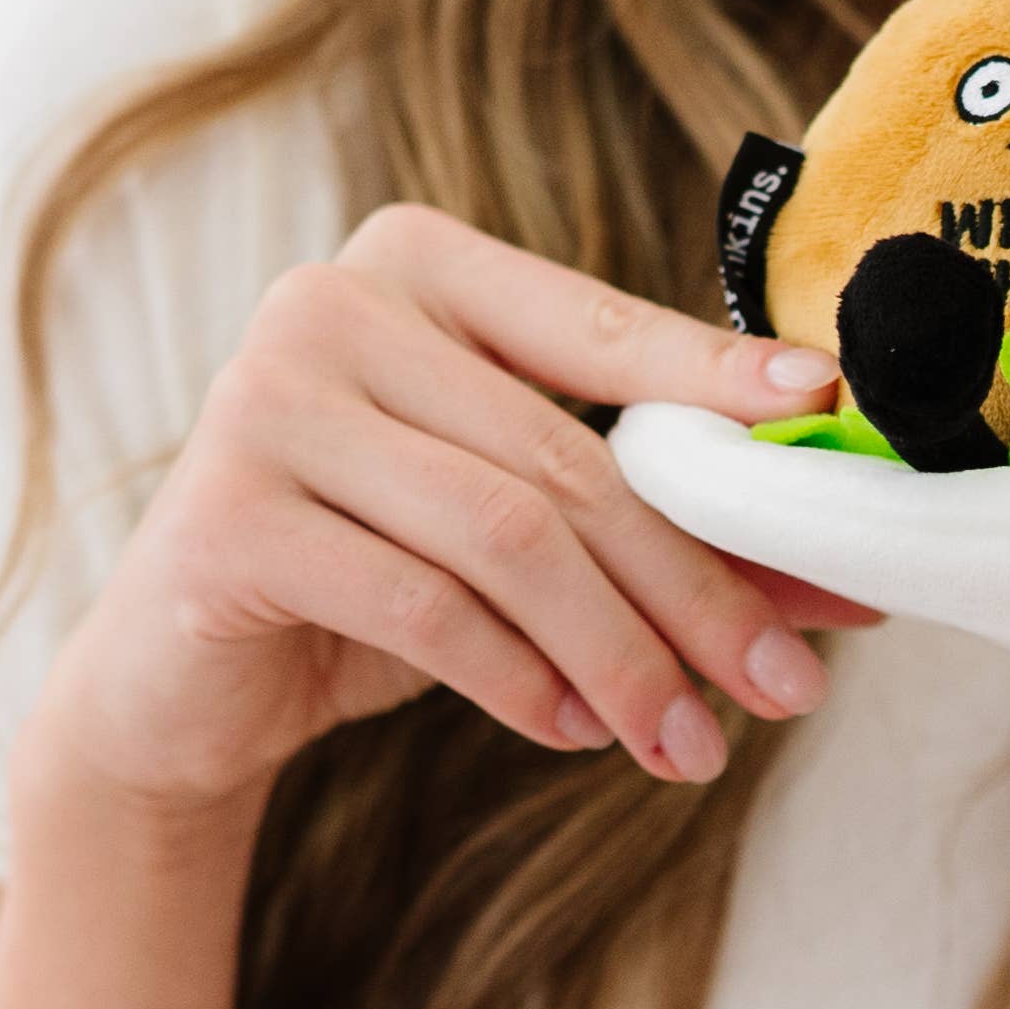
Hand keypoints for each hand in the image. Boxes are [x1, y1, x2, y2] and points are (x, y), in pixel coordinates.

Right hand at [25, 204, 867, 830]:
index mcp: (419, 264)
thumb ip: (660, 524)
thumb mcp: (522, 537)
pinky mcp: (223, 517)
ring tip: (689, 743)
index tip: (827, 422)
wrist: (174, 687)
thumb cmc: (372, 580)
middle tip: (788, 685)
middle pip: (568, 456)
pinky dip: (517, 678)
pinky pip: (420, 604)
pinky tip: (571, 730)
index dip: (720, 379)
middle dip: (696, 585)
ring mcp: (264, 401)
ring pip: (507, 534)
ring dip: (622, 655)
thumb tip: (835, 564)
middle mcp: (332, 303)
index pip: (602, 324)